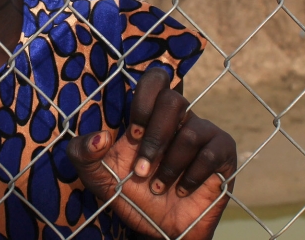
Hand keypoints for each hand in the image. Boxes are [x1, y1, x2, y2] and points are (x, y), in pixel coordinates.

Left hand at [67, 70, 235, 238]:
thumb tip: (100, 137)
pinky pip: (212, 152)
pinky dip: (192, 176)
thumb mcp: (96, 176)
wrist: (161, 229)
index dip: (144, 100)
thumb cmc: (130, 195)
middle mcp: (178, 119)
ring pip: (191, 132)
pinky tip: (183, 189)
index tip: (133, 134)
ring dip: (170, 166)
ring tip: (158, 187)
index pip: (155, 79)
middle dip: (155, 138)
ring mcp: (202, 133)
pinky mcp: (223, 152)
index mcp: (149, 115)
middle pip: (174, 100)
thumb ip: (81, 153)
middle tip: (142, 169)